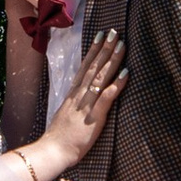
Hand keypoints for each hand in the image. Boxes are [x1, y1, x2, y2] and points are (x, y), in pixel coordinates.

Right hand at [24, 32, 125, 180]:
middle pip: (94, 67)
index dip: (94, 50)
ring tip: (122, 45)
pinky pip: (107, 97)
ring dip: (112, 60)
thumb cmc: (60, 136)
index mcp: (73, 94)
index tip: (100, 35)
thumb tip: (83, 94)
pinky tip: (126, 74)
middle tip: (115, 31)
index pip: (85, 67)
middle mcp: (80, 95)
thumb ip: (75, 102)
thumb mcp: (66, 113)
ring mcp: (87, 104)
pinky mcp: (94, 116)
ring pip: (101, 77)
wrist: (53, 150)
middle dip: (105, 48)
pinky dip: (116, 84)